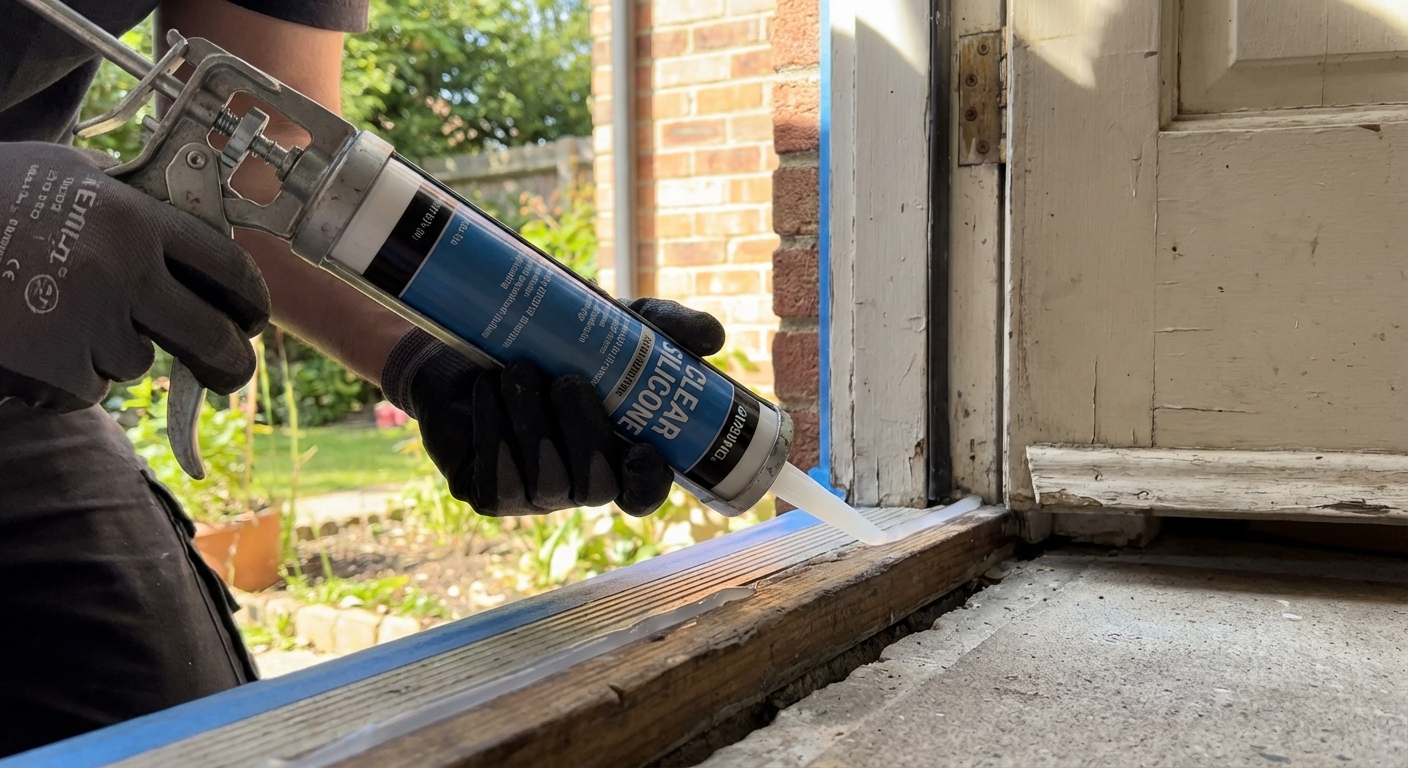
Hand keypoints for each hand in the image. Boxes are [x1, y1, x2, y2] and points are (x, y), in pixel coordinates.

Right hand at [0, 142, 269, 410]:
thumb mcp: (63, 177)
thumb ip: (128, 205)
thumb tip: (187, 242)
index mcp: (135, 218)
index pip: (228, 267)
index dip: (251, 300)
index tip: (252, 318)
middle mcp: (125, 271)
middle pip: (212, 338)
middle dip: (228, 364)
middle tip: (227, 374)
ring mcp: (91, 324)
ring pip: (133, 363)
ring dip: (105, 354)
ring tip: (48, 315)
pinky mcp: (56, 371)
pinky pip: (84, 389)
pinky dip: (61, 379)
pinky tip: (25, 342)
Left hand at [383, 298, 725, 516]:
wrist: (466, 332)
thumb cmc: (549, 336)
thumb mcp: (611, 323)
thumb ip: (664, 328)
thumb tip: (713, 338)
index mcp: (616, 452)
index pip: (643, 491)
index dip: (649, 483)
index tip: (643, 448)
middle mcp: (578, 481)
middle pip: (598, 488)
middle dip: (586, 437)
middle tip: (567, 379)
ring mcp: (532, 493)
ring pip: (548, 484)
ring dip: (534, 426)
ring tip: (517, 370)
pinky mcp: (486, 492)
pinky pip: (498, 485)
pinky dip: (494, 433)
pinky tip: (487, 390)